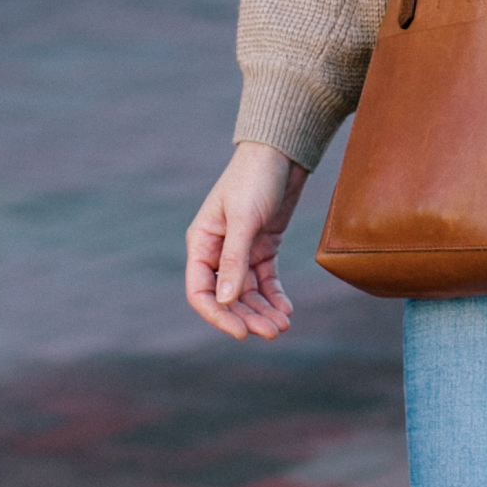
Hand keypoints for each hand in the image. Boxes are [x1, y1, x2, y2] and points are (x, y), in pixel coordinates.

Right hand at [186, 142, 309, 340]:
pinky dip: (275, 295)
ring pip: (249, 292)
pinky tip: (286, 308)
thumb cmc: (255, 179)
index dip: (218, 315)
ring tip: (283, 325)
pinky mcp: (264, 247)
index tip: (240, 332)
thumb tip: (226, 300)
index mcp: (202, 243)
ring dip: (263, 310)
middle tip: (273, 332)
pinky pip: (266, 280)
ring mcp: (242, 250)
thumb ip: (235, 260)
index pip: (201, 291)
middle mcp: (218, 251)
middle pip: (228, 297)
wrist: (282, 154)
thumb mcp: (243, 219)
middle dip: (248, 316)